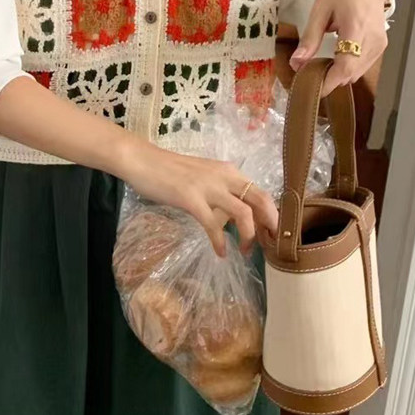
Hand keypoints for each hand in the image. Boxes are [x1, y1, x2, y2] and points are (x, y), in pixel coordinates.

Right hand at [120, 140, 278, 257]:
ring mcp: (208, 187)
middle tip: (269, 245)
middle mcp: (224, 176)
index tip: (270, 233)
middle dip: (270, 225)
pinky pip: (213, 225)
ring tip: (245, 251)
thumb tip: (233, 217)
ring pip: (243, 213)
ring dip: (249, 236)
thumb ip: (220, 192)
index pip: (260, 192)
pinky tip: (220, 253)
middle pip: (260, 200)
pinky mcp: (191, 199)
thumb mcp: (204, 177)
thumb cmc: (170, 171)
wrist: (143, 161)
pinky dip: (220, 242)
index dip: (271, 214)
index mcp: (229, 171)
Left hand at [289, 0, 388, 95]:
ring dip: (339, 75)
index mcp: (356, 28)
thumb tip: (297, 63)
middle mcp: (372, 40)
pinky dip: (349, 68)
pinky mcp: (381, 45)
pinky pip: (363, 66)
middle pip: (350, 74)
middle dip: (329, 79)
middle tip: (310, 75)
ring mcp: (380, 44)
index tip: (312, 89)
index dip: (328, 83)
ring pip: (357, 73)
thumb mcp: (320, 10)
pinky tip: (336, 59)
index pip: (345, 67)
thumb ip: (310, 39)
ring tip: (321, 66)